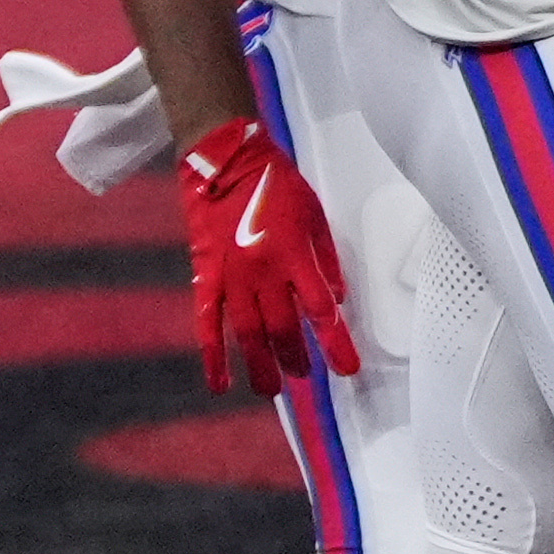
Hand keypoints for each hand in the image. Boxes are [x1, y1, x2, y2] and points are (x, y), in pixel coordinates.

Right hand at [178, 113, 357, 395]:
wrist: (227, 162)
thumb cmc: (278, 186)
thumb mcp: (316, 217)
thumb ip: (327, 261)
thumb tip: (336, 299)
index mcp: (295, 256)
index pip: (321, 311)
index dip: (335, 344)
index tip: (347, 370)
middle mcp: (264, 272)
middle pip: (283, 328)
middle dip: (296, 358)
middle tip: (305, 378)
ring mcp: (232, 277)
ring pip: (247, 333)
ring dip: (259, 365)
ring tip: (270, 391)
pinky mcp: (206, 277)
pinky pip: (208, 324)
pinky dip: (212, 356)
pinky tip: (219, 382)